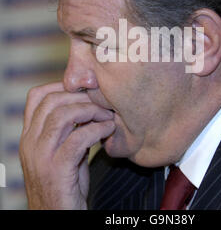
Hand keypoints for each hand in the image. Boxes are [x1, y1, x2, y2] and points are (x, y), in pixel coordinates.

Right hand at [19, 82, 115, 209]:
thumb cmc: (65, 183)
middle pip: (52, 101)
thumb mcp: (62, 151)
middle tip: (101, 101)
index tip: (84, 89)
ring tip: (107, 115)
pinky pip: (78, 138)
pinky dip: (97, 129)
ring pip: (62, 116)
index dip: (61, 85)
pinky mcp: (57, 169)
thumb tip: (89, 106)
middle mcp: (30, 142)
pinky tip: (109, 129)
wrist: (58, 217)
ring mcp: (41, 156)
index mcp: (30, 135)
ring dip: (91, 110)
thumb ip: (70, 129)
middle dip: (81, 96)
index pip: (36, 96)